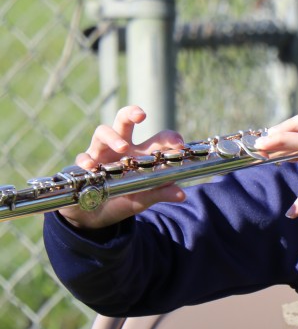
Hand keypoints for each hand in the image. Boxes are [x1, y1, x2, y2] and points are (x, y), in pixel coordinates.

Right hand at [60, 105, 186, 230]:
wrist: (96, 215)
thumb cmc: (124, 199)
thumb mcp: (144, 198)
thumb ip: (160, 193)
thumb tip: (182, 195)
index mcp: (142, 154)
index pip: (158, 139)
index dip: (170, 138)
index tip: (179, 144)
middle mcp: (123, 148)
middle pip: (125, 120)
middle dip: (132, 113)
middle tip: (141, 115)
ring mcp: (102, 153)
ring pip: (103, 132)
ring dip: (113, 137)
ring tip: (123, 147)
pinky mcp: (85, 164)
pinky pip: (83, 156)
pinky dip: (87, 159)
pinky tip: (91, 166)